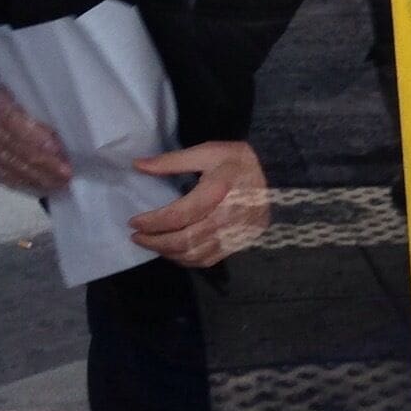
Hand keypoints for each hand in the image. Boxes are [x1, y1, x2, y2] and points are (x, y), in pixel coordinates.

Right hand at [0, 81, 71, 194]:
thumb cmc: (18, 102)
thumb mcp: (30, 97)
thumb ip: (45, 111)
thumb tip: (71, 129)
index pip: (13, 121)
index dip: (34, 136)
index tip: (57, 149)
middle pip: (14, 149)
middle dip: (42, 163)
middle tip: (66, 173)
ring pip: (8, 167)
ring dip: (36, 178)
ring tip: (60, 183)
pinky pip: (2, 177)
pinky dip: (24, 184)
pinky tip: (43, 187)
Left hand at [131, 140, 271, 266]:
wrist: (275, 171)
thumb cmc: (236, 160)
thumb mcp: (206, 151)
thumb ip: (172, 161)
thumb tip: (138, 165)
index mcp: (220, 190)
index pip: (180, 215)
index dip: (153, 222)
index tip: (134, 222)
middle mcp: (230, 216)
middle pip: (186, 240)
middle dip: (156, 242)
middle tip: (137, 237)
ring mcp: (238, 232)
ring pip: (197, 254)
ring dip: (169, 253)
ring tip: (153, 244)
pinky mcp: (242, 241)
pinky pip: (210, 259)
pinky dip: (188, 260)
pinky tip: (175, 251)